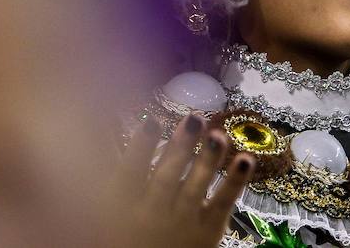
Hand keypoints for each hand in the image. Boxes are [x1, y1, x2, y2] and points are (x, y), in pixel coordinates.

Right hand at [106, 115, 254, 247]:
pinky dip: (234, 182)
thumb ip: (120, 169)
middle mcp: (151, 213)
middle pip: (166, 178)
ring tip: (218, 135)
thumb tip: (104, 126)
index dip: (141, 147)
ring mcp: (182, 222)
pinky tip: (245, 159)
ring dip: (208, 160)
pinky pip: (222, 204)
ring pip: (195, 188)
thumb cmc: (130, 229)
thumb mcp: (114, 204)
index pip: (130, 173)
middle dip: (181, 147)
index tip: (153, 120)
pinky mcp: (207, 230)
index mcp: (122, 205)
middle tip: (194, 119)